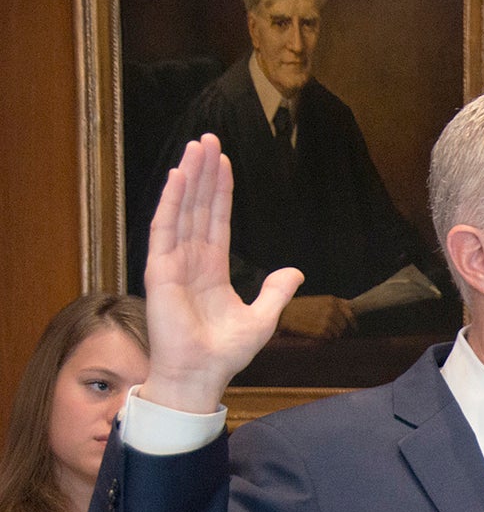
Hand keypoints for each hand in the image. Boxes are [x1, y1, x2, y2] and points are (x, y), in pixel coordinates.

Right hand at [141, 135, 304, 412]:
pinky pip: (164, 227)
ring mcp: (173, 261)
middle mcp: (190, 259)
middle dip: (204, 172)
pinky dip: (171, 200)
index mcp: (212, 268)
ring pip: (181, 208)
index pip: (216, 219)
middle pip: (198, 205)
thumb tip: (295, 272)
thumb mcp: (263, 318)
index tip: (225, 160)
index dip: (221, 190)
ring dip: (189, 176)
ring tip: (196, 146)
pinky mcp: (159, 269)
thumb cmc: (226, 352)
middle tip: (209, 138)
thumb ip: (276, 291)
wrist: (202, 374)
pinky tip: (178, 176)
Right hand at [275, 294, 357, 339]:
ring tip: (319, 331)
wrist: (283, 314)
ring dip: (331, 335)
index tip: (354, 329)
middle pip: (344, 325)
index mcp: (332, 300)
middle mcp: (332, 309)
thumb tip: (350, 309)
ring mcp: (328, 320)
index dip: (353, 323)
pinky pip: (330, 339)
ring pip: (338, 333)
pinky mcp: (322, 331)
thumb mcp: (318, 300)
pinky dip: (325, 339)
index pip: (350, 313)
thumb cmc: (299, 307)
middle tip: (327, 330)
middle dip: (339, 329)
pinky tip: (316, 334)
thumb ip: (334, 304)